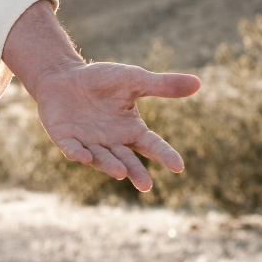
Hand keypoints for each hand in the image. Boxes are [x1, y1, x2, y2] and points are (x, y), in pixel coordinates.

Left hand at [30, 62, 199, 190]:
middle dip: (135, 172)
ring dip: (109, 165)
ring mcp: (88, 142)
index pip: (152, 145)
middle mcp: (111, 142)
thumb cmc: (100, 80)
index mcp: (130, 130)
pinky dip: (78, 153)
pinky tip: (84, 157)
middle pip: (127, 160)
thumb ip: (161, 85)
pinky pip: (72, 148)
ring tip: (120, 173)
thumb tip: (198, 83)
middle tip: (145, 185)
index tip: (178, 167)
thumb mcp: (133, 80)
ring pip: (101, 158)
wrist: (63, 76)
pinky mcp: (65, 138)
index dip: (164, 155)